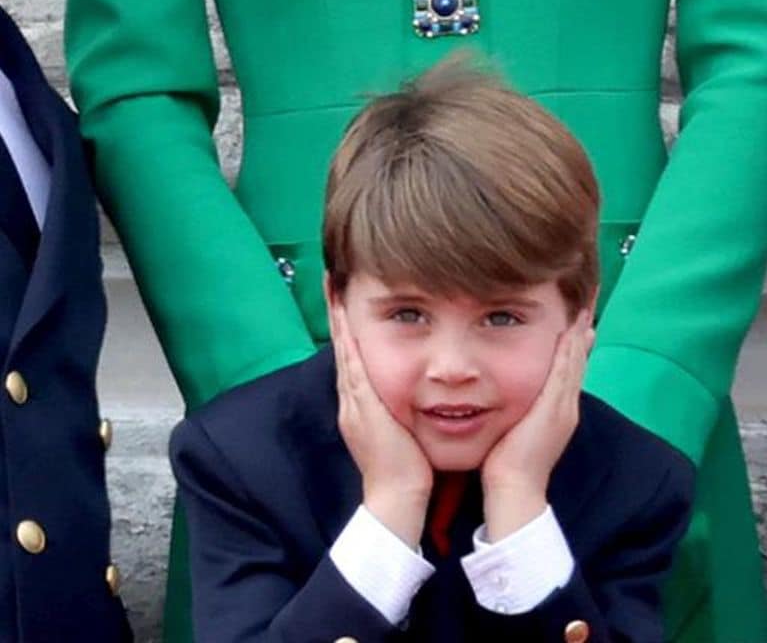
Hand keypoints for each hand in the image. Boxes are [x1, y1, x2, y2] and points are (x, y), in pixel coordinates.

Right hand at [330, 302, 432, 546]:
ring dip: (338, 316)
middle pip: (342, 344)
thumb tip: (423, 386)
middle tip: (332, 277)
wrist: (399, 499)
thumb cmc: (410, 467)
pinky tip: (344, 312)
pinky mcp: (361, 404)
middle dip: (338, 311)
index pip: (353, 353)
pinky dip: (345, 336)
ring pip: (343, 347)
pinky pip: (349, 362)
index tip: (346, 294)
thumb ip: (407, 404)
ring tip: (334, 285)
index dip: (347, 324)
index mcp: (363, 402)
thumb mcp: (405, 426)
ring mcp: (354, 400)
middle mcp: (353, 397)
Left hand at [481, 309, 594, 540]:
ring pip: (575, 363)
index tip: (575, 323)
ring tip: (581, 311)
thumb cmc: (506, 463)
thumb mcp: (515, 428)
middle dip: (580, 334)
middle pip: (578, 362)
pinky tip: (570, 330)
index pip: (568, 371)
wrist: (514, 488)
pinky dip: (570, 349)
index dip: (573, 346)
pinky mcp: (556, 408)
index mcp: (558, 411)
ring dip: (578, 336)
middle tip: (584, 308)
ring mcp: (564, 407)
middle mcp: (566, 406)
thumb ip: (515, 409)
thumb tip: (504, 396)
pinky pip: (566, 371)